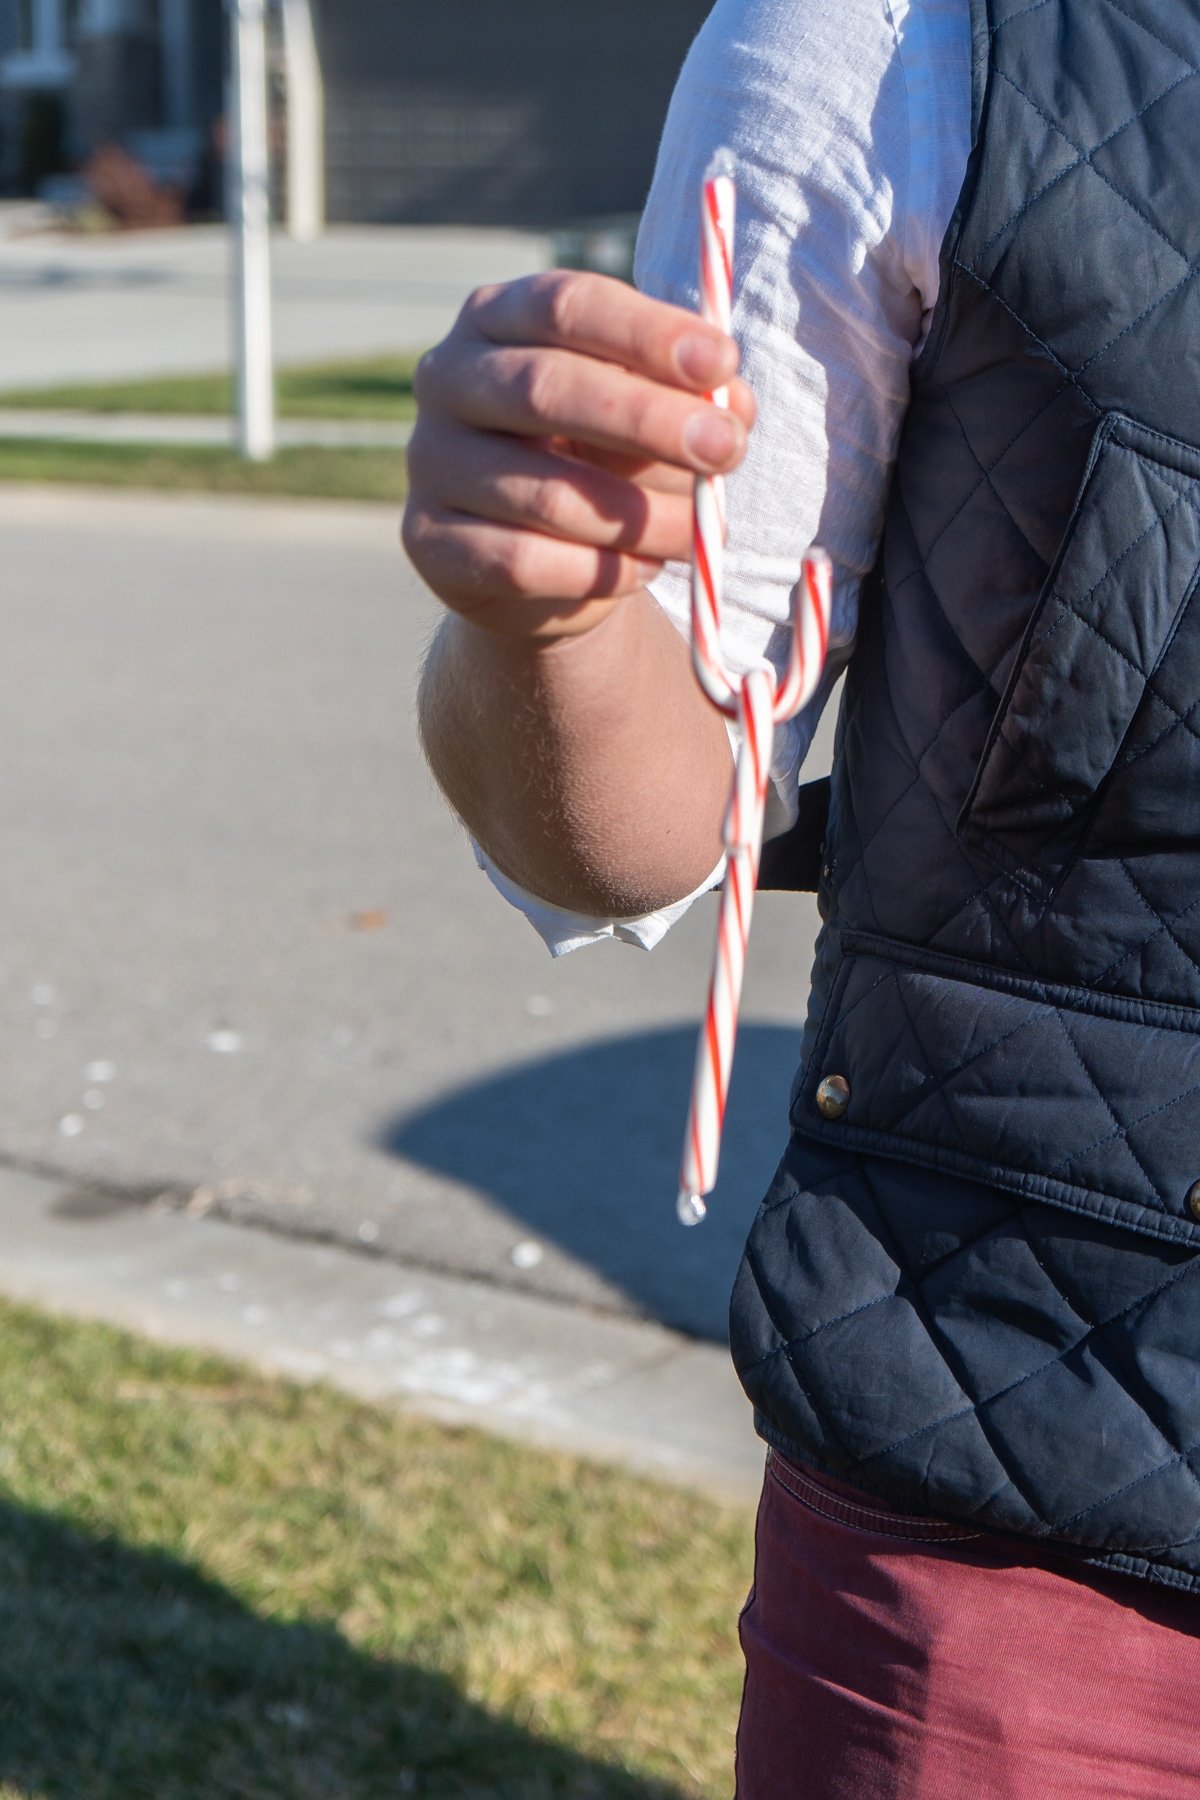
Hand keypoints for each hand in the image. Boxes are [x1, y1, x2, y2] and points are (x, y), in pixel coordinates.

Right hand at [401, 270, 755, 639]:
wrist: (544, 561)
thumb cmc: (603, 460)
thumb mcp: (650, 417)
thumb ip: (689, 401)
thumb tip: (733, 405)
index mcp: (498, 317)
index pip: (565, 304)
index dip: (644, 332)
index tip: (722, 363)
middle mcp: (447, 377)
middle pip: (544, 387)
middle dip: (646, 420)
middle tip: (725, 450)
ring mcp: (429, 460)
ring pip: (540, 491)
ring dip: (637, 517)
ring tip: (700, 534)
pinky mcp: (427, 540)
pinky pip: (519, 561)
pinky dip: (596, 570)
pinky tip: (645, 568)